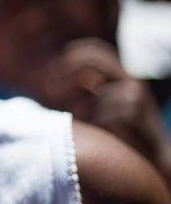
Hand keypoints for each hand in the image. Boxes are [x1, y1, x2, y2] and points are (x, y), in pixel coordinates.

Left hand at [43, 38, 170, 180]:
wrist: (153, 153)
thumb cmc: (125, 130)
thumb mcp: (107, 104)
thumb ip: (92, 88)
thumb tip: (74, 79)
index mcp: (124, 76)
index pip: (100, 51)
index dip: (77, 51)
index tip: (56, 61)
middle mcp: (131, 80)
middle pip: (96, 60)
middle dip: (69, 66)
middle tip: (49, 80)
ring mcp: (135, 94)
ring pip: (94, 96)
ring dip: (84, 112)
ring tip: (93, 126)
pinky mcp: (136, 111)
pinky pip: (101, 115)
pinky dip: (95, 124)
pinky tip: (106, 134)